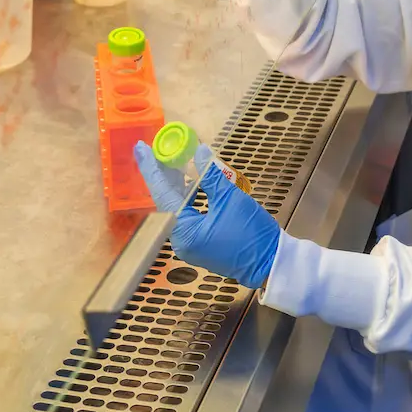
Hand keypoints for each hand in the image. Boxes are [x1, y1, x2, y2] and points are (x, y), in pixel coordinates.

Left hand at [134, 142, 280, 288]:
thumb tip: (200, 152)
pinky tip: (193, 182)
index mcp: (183, 230)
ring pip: (177, 208)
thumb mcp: (230, 199)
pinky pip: (188, 216)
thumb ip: (211, 175)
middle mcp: (181, 240)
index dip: (151, 168)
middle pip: (166, 201)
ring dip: (177, 185)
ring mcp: (191, 244)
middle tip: (158, 149)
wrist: (271, 263)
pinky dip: (188, 198)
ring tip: (175, 160)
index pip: (161, 193)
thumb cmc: (250, 233)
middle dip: (163, 175)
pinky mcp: (201, 244)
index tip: (141, 148)